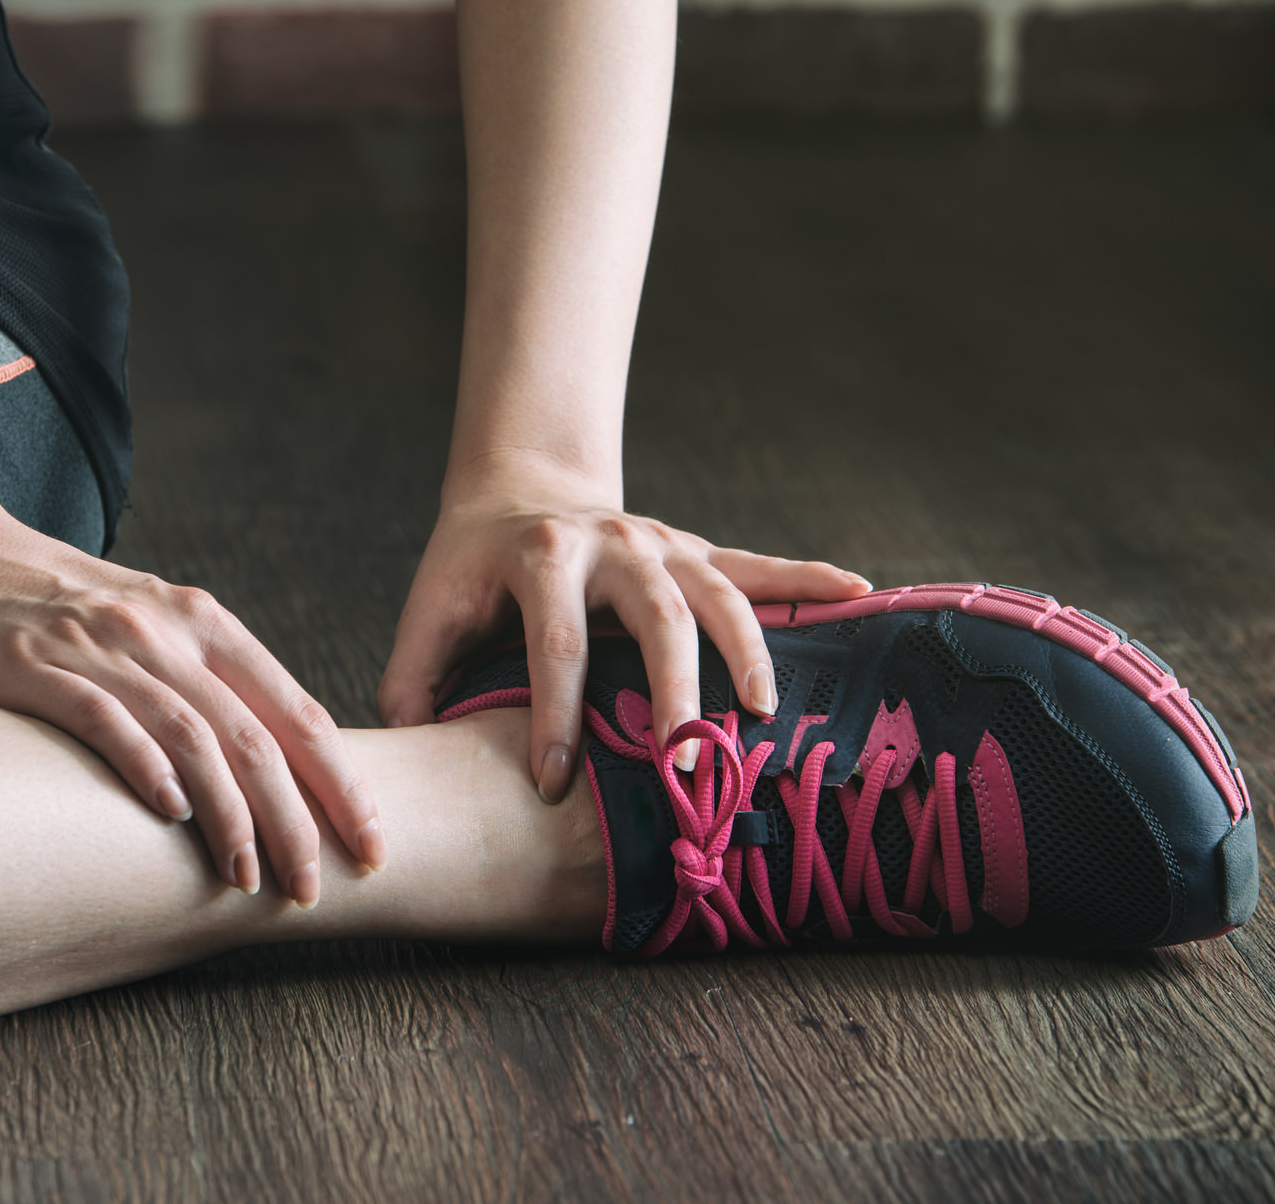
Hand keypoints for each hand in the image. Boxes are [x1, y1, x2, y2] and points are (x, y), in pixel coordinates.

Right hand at [0, 499, 383, 905]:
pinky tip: (172, 816)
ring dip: (230, 817)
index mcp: (204, 620)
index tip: (372, 841)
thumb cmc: (52, 602)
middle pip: (256, 734)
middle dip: (297, 818)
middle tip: (317, 886)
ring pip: (195, 738)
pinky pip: (109, 721)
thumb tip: (262, 762)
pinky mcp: (42, 667)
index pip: (295, 709)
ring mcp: (106, 647)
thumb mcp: (144, 623)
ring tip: (247, 879)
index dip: (342, 780)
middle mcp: (168, 630)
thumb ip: (199, 677)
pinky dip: (147, 769)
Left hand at [378, 455, 869, 801]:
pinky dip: (810, 580)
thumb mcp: (429, 613)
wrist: (516, 492)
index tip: (556, 782)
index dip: (555, 714)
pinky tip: (862, 594)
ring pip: (718, 591)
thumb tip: (412, 754)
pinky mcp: (695, 551)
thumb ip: (413, 682)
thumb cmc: (469, 572)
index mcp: (540, 556)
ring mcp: (662, 542)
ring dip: (749, 649)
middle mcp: (611, 542)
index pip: (552, 641)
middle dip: (673, 684)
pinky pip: (760, 566)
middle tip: (685, 756)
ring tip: (767, 712)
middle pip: (655, 612)